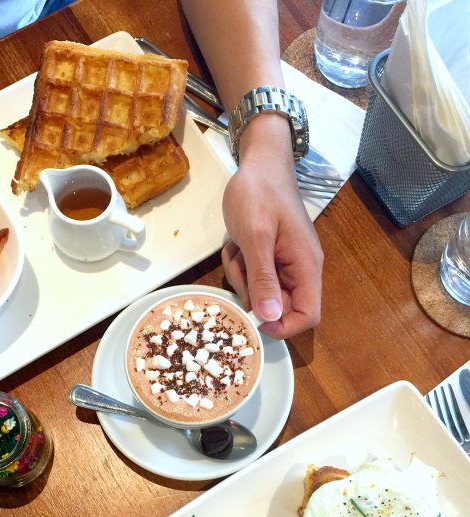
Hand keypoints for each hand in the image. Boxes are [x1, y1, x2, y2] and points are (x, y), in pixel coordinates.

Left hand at [221, 122, 323, 338]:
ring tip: (238, 249)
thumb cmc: (259, 193)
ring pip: (261, 293)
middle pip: (279, 307)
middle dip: (253, 294)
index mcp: (306, 266)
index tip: (253, 317)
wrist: (259, 162)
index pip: (307, 315)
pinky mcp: (270, 257)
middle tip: (239, 267)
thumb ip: (263, 278)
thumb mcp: (256, 236)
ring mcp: (284, 263)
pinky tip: (237, 244)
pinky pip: (253, 277)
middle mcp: (300, 269)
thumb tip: (270, 317)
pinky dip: (240, 266)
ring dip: (242, 278)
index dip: (282, 326)